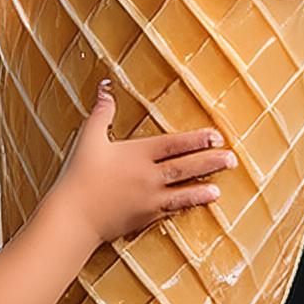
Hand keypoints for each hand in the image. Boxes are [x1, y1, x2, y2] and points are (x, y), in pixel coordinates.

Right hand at [45, 79, 236, 244]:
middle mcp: (147, 177)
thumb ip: (102, 111)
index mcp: (136, 154)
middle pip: (184, 168)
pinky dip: (186, 207)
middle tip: (232, 158)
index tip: (216, 136)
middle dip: (209, 162)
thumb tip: (105, 85)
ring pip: (182, 193)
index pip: (173, 145)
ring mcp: (148, 200)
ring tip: (221, 188)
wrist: (72, 216)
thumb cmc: (78, 175)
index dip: (197, 140)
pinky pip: (171, 211)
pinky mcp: (144, 218)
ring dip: (203, 189)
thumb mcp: (88, 138)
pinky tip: (198, 205)